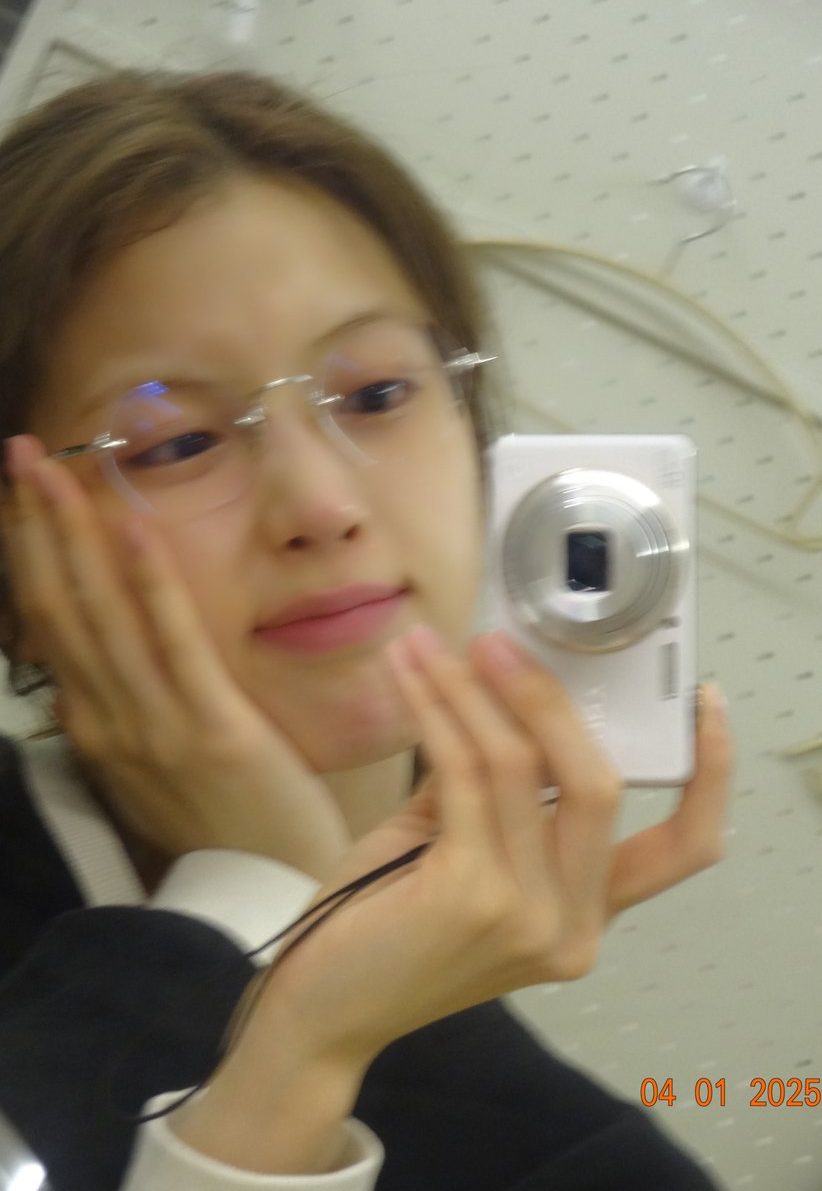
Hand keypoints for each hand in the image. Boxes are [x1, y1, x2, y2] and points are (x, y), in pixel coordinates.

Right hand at [1, 435, 350, 877]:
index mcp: (97, 728)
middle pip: (60, 607)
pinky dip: (149, 579)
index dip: (31, 556)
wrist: (266, 900)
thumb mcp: (152, 773)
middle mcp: (107, 720)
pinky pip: (172, 641)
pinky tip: (131, 523)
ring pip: (100, 614)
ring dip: (71, 533)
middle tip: (20, 452)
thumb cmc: (221, 828)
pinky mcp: (211, 727)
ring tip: (52, 466)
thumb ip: (123, 719)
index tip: (22, 496)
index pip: (51, 626)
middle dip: (36, 525)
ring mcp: (154, 724)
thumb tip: (92, 680)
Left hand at [203, 627, 731, 1137]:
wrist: (324, 1010)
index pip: (684, 848)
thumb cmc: (387, 928)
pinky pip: (465, 773)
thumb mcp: (464, 853)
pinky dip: (436, 712)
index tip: (704, 699)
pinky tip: (409, 676)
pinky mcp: (472, 895)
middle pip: (600, 785)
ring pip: (522, 766)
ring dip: (470, 690)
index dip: (711, 772)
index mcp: (587, 916)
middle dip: (552, 700)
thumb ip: (498, 789)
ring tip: (429, 645)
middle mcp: (574, 926)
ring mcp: (528, 917)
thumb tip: (505, 689)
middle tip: (502, 643)